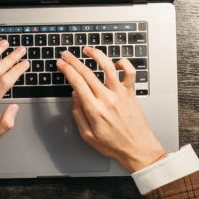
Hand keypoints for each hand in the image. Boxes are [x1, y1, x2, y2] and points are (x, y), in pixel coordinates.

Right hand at [56, 47, 166, 172]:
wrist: (137, 148)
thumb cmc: (114, 144)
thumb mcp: (88, 135)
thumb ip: (78, 115)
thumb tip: (75, 97)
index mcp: (94, 109)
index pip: (77, 83)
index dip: (66, 70)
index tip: (61, 64)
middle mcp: (107, 98)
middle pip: (87, 73)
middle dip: (73, 61)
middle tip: (67, 55)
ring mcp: (120, 94)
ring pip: (108, 67)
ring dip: (96, 55)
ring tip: (88, 50)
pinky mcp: (131, 93)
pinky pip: (130, 73)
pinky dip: (124, 63)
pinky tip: (116, 62)